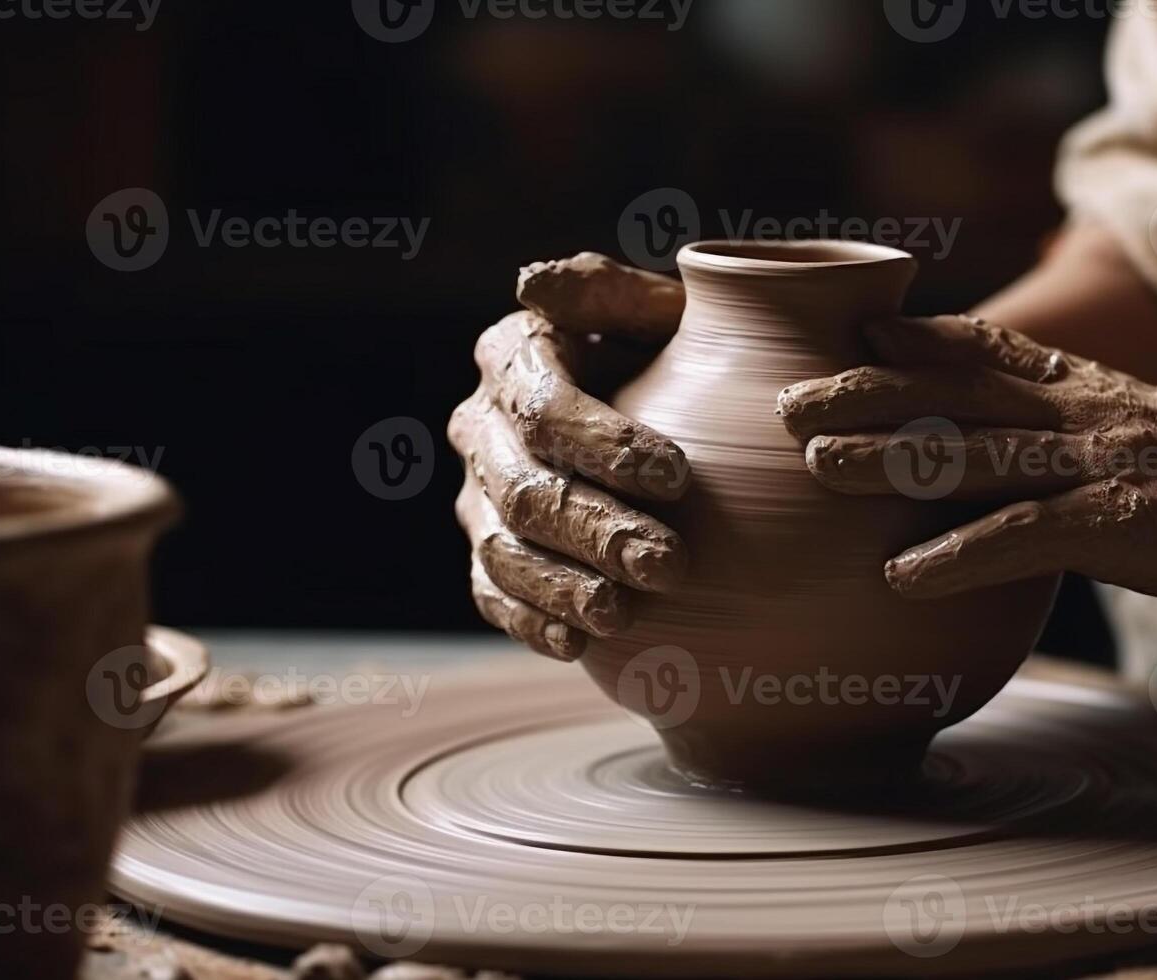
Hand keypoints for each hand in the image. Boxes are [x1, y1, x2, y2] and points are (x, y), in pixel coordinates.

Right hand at [449, 254, 691, 660]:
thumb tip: (534, 282)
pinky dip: (533, 622)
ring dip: (563, 587)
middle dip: (597, 531)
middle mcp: (480, 427)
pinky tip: (578, 645)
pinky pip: (495, 596)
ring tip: (623, 614)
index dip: (607, 446)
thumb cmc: (670, 347)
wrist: (663, 400)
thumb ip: (607, 293)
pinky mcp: (487, 553)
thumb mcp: (655, 309)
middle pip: (527, 489)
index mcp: (512, 356)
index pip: (546, 408)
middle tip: (671, 564)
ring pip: (505, 551)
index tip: (678, 477)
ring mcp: (477, 496)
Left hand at [777, 315, 1156, 600]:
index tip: (840, 330)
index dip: (906, 336)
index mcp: (1072, 385)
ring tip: (816, 468)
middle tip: (783, 403)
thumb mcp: (1117, 419)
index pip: (979, 344)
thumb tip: (978, 433)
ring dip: (888, 460)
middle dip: (862, 393)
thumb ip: (1051, 416)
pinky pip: (1023, 537)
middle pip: (951, 392)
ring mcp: (1091, 465)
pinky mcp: (1114, 523)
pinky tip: (900, 578)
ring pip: (973, 454)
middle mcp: (1070, 412)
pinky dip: (958, 555)